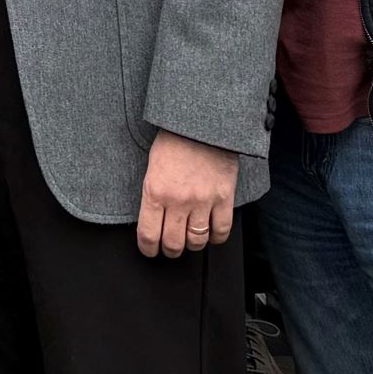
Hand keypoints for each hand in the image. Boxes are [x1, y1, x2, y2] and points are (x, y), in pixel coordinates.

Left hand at [136, 131, 235, 257]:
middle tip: (170, 246)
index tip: (150, 250)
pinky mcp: (224, 198)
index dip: (148, 249)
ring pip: (197, 242)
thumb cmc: (175, 140)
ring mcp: (202, 201)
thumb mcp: (152, 166)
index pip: (148, 235)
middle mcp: (178, 200)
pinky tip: (211, 233)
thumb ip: (153, 194)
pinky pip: (221, 231)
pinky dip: (215, 238)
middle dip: (170, 250)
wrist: (202, 123)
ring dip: (192, 245)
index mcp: (155, 192)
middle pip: (173, 244)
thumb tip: (154, 219)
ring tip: (190, 239)